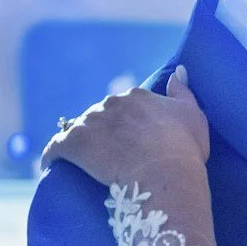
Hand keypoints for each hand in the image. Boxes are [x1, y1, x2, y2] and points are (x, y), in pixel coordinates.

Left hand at [42, 65, 210, 185]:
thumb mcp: (194, 116)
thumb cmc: (184, 149)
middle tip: (109, 155)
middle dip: (102, 131)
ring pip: (78, 129)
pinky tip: (52, 165)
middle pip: (100, 116)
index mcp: (137, 96)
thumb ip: (183, 91)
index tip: (129, 139)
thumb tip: (177, 71)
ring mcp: (90, 122)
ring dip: (79, 142)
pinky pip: (55, 148)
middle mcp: (111, 103)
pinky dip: (53, 156)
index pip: (124, 106)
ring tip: (83, 163)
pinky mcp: (72, 143)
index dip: (125, 123)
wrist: (165, 174)